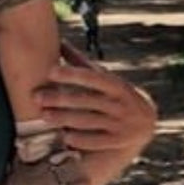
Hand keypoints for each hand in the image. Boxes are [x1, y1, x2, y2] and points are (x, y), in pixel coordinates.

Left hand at [34, 42, 155, 154]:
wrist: (147, 123)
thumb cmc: (116, 95)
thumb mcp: (106, 78)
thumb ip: (82, 64)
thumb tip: (59, 42)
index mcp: (117, 85)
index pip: (93, 78)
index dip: (72, 74)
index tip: (51, 71)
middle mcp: (120, 104)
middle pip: (87, 100)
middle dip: (60, 98)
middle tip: (36, 97)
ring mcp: (120, 124)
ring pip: (89, 121)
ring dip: (65, 118)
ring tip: (44, 116)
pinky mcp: (118, 142)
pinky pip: (97, 141)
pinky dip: (81, 139)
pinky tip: (64, 136)